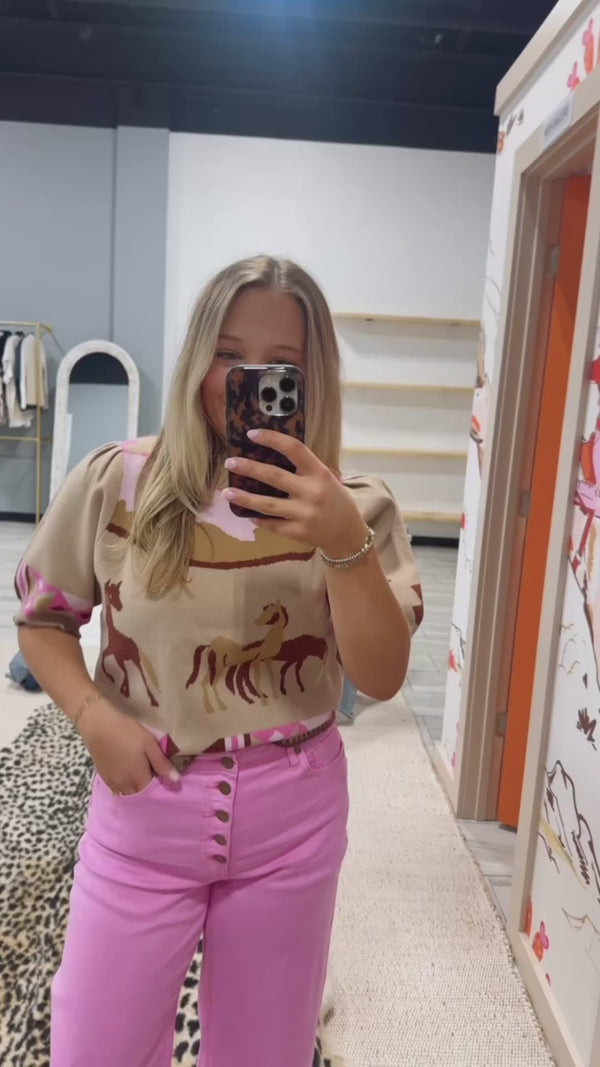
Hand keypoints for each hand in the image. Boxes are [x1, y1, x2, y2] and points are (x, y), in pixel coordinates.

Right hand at [78, 698, 179, 795]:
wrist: (98, 725)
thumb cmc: (127, 732)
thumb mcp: (149, 744)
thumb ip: (162, 764)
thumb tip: (176, 781)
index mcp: (138, 779)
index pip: (152, 792)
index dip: (159, 785)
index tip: (163, 775)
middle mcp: (124, 786)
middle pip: (139, 795)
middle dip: (147, 789)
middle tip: (153, 773)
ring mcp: (112, 783)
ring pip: (127, 793)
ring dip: (135, 788)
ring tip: (141, 773)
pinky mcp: (104, 777)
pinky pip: (117, 789)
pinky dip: (125, 786)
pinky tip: (128, 772)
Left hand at [223, 429, 368, 557]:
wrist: (347, 534)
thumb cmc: (336, 501)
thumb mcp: (327, 479)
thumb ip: (305, 469)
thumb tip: (270, 455)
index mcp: (320, 473)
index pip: (294, 449)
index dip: (272, 439)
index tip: (252, 434)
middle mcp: (312, 492)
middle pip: (274, 476)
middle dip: (249, 468)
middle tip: (230, 462)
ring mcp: (304, 514)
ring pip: (267, 504)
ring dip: (244, 498)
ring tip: (226, 492)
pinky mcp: (298, 532)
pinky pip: (272, 524)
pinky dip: (258, 519)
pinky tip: (248, 514)